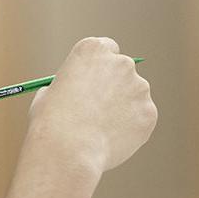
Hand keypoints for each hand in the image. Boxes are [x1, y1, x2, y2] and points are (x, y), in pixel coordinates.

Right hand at [27, 37, 156, 172]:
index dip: (99, 66)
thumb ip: (68, 87)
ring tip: (98, 130)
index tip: (95, 79)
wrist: (68, 149)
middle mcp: (120, 63)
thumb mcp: (49, 93)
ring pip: (133, 96)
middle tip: (100, 107)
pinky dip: (129, 128)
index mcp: (92, 50)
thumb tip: (77, 93)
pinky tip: (109, 139)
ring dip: (122, 108)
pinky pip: (139, 118)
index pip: (106, 48)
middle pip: (123, 70)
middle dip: (114, 86)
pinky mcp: (149, 112)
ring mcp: (139, 87)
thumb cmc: (51, 121)